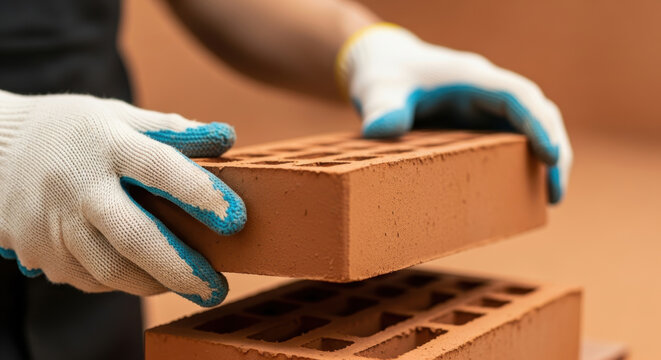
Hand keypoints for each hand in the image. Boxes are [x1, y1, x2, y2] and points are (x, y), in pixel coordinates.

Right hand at [0, 90, 245, 306]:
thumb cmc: (72, 130)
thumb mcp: (118, 115)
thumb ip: (171, 129)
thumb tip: (226, 136)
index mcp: (108, 144)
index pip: (160, 168)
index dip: (200, 194)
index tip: (236, 219)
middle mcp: (78, 186)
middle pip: (134, 237)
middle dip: (181, 268)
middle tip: (216, 288)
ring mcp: (52, 224)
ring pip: (111, 270)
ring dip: (155, 283)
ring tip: (188, 284)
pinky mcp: (39, 251)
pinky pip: (89, 278)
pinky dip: (121, 281)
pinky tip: (141, 274)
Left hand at [337, 24, 572, 202]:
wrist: (383, 68)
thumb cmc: (385, 74)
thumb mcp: (378, 88)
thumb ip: (382, 106)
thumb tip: (381, 130)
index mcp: (470, 79)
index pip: (517, 96)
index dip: (538, 124)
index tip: (551, 157)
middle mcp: (486, 94)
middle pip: (537, 114)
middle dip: (553, 150)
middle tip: (555, 194)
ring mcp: (484, 111)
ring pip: (529, 131)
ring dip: (544, 161)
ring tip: (549, 200)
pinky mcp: (477, 128)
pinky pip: (509, 144)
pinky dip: (521, 166)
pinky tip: (520, 195)